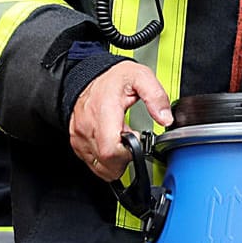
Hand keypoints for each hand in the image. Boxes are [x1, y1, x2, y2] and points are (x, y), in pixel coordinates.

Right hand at [67, 61, 170, 180]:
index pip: (110, 150)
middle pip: (106, 162)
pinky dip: (104, 160)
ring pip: (98, 166)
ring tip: (122, 141)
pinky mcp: (76, 141)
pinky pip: (90, 162)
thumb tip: (166, 118)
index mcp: (104, 112)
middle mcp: (88, 126)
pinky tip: (111, 145)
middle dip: (125, 160)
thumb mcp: (141, 77)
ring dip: (115, 162)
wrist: (90, 76)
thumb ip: (156, 97)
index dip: (128, 153)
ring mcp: (79, 136)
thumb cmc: (113, 78)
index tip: (136, 139)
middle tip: (132, 141)